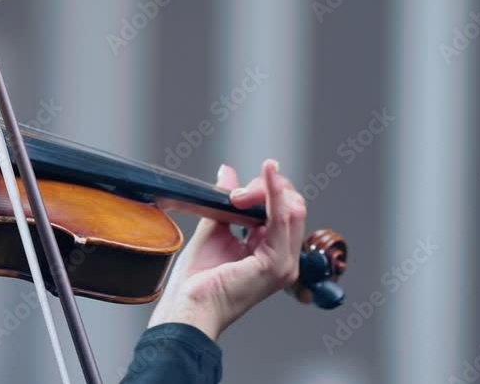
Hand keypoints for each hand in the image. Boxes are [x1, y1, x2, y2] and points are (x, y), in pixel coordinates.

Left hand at [147, 159, 306, 339]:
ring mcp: (283, 263)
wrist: (187, 307)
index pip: (284, 210)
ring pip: (291, 208)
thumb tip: (227, 172)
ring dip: (265, 191)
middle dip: (265, 188)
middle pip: (292, 206)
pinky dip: (275, 193)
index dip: (265, 190)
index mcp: (272, 253)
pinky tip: (268, 175)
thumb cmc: (197, 281)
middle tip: (235, 196)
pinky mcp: (275, 264)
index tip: (236, 190)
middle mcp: (284, 259)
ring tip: (238, 196)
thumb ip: (225, 202)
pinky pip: (282, 219)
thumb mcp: (214, 230)